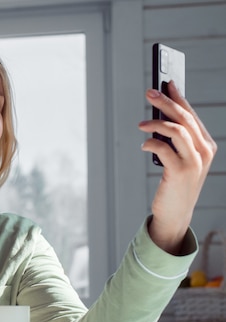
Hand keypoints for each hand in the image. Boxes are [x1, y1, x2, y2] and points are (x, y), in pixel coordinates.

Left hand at [138, 82, 216, 253]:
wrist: (175, 214)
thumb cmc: (174, 184)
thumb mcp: (178, 159)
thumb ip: (173, 140)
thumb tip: (158, 117)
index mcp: (206, 145)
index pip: (192, 115)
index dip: (179, 97)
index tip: (166, 83)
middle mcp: (204, 151)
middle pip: (184, 118)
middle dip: (166, 102)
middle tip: (149, 92)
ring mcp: (195, 161)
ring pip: (177, 130)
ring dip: (156, 122)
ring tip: (140, 123)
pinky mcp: (180, 171)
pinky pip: (163, 148)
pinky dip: (151, 142)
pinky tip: (143, 144)